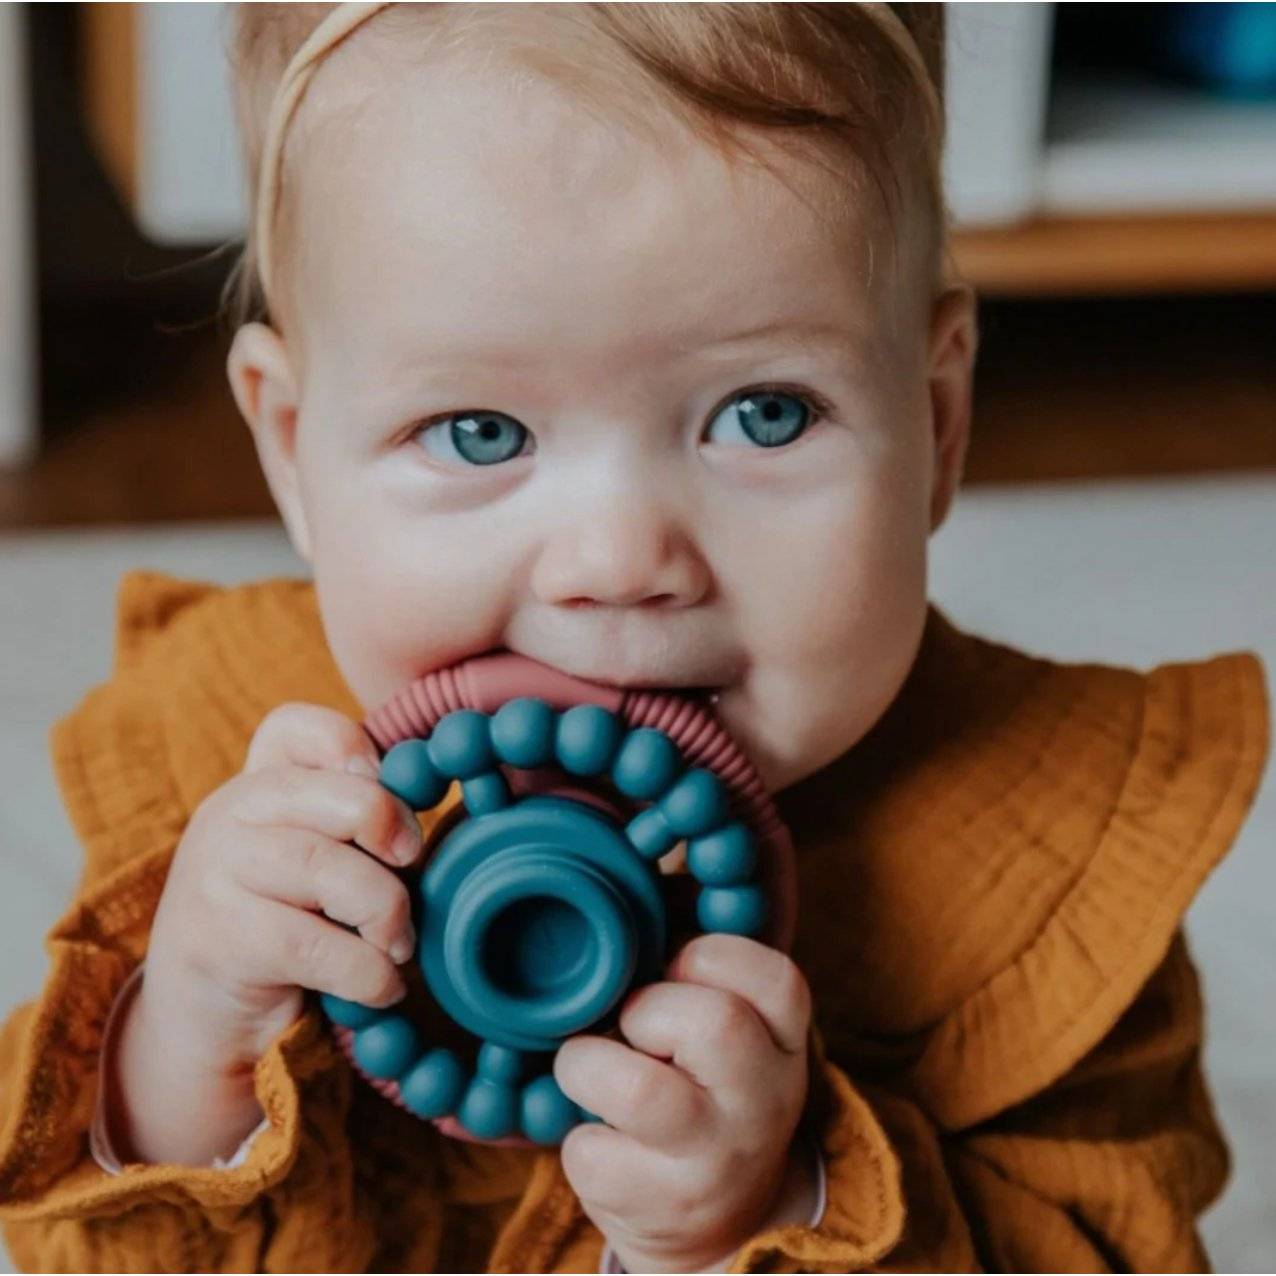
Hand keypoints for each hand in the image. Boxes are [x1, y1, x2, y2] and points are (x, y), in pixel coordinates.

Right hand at [114, 702, 423, 1164]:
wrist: (198, 1019)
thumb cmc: (282, 928)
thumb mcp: (313, 863)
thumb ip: (351, 825)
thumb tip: (430, 804)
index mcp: (258, 786)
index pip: (293, 727)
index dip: (349, 745)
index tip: (381, 783)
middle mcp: (229, 816)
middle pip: (337, 796)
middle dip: (393, 831)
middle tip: (411, 868)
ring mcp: (215, 874)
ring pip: (329, 871)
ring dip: (387, 914)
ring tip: (398, 945)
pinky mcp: (217, 940)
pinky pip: (314, 945)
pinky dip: (366, 972)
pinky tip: (380, 987)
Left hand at [554, 934, 814, 1272]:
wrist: (714, 1222)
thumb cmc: (699, 1086)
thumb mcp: (728, 1032)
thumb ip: (693, 967)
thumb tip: (635, 882)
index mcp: (784, 1043)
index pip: (778, 980)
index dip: (712, 956)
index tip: (675, 968)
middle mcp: (765, 1104)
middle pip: (715, 1023)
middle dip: (646, 1008)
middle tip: (630, 1025)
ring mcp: (716, 1161)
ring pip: (639, 1090)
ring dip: (587, 1064)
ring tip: (592, 1071)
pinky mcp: (661, 1210)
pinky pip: (589, 1149)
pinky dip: (574, 1133)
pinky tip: (601, 1137)